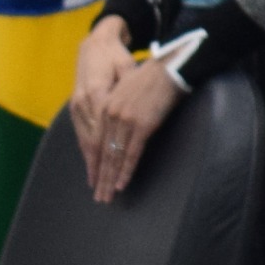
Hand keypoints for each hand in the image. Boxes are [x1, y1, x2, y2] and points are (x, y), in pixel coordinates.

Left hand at [67, 19, 184, 203]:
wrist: (169, 68)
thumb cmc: (152, 78)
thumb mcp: (126, 92)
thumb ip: (119, 109)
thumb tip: (120, 127)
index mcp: (105, 107)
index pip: (97, 142)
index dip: (96, 164)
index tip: (95, 180)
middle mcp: (111, 115)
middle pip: (103, 152)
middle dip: (101, 177)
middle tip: (99, 196)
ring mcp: (125, 121)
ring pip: (115, 156)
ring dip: (111, 179)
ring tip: (108, 196)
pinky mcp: (142, 125)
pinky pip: (132, 153)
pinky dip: (126, 170)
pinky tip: (122, 183)